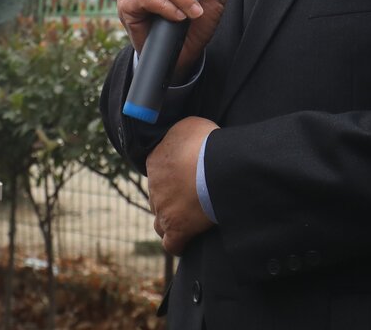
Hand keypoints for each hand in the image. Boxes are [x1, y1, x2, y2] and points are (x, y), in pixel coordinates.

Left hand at [149, 116, 218, 255]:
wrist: (216, 166)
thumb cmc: (207, 142)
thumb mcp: (192, 126)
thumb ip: (183, 134)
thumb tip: (186, 139)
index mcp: (155, 160)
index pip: (159, 172)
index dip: (173, 177)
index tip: (188, 179)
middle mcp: (154, 185)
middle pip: (159, 197)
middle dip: (171, 200)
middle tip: (192, 199)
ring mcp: (163, 209)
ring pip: (159, 222)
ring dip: (170, 223)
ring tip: (187, 223)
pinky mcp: (176, 229)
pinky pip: (171, 244)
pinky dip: (177, 244)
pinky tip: (186, 244)